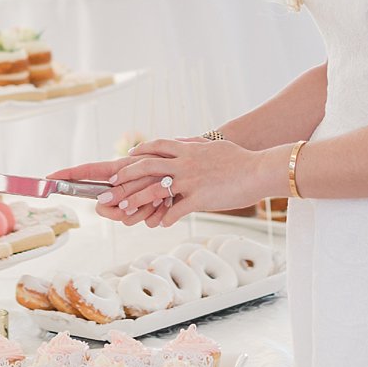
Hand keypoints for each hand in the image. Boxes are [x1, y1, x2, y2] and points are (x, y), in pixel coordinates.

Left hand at [46, 138, 268, 227]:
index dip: (136, 155)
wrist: (261, 169)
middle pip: (145, 167)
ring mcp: (191, 179)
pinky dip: (165, 219)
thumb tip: (185, 141)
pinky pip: (176, 210)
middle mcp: (185, 162)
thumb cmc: (240, 160)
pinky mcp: (200, 197)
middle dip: (123, 179)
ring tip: (120, 211)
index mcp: (187, 149)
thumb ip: (196, 145)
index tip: (122, 161)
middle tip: (106, 191)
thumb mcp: (215, 147)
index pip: (155, 147)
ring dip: (134, 201)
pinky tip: (158, 225)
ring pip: (154, 190)